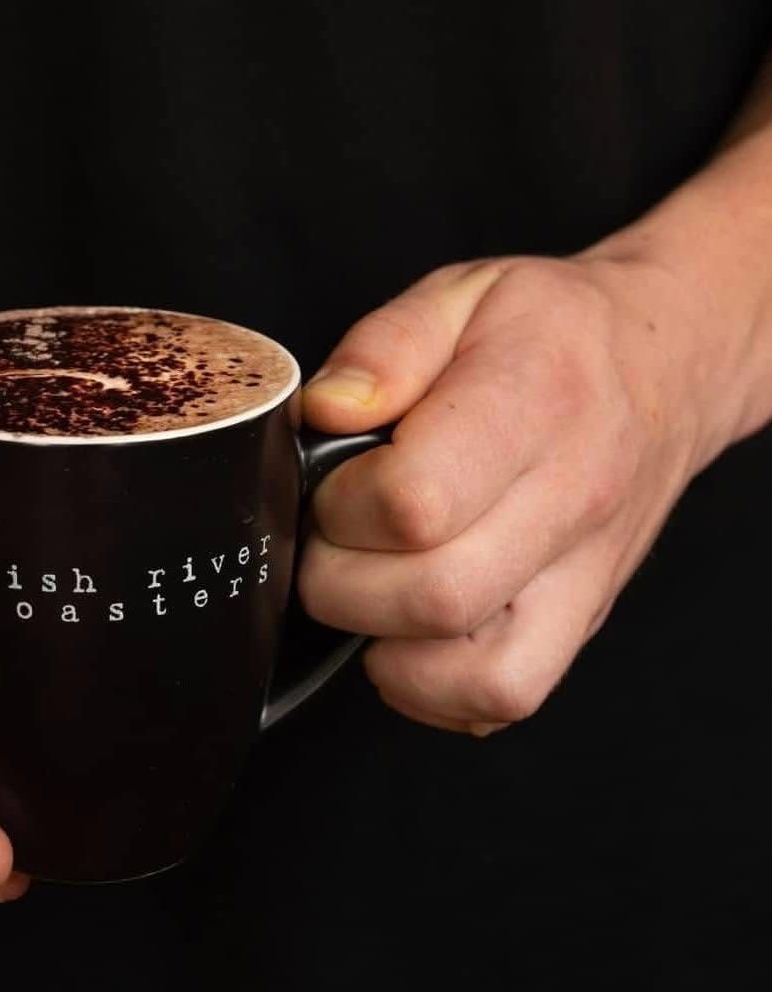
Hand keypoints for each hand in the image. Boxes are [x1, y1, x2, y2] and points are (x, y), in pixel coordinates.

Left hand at [298, 255, 712, 734]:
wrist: (665, 362)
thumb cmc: (553, 330)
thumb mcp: (456, 294)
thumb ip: (382, 348)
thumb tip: (326, 412)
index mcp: (531, 405)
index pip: (416, 503)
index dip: (341, 504)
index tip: (332, 480)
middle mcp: (570, 501)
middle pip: (437, 597)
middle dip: (342, 582)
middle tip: (330, 537)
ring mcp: (583, 573)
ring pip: (483, 674)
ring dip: (388, 648)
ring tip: (364, 588)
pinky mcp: (582, 617)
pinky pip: (507, 697)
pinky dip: (435, 688)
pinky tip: (405, 630)